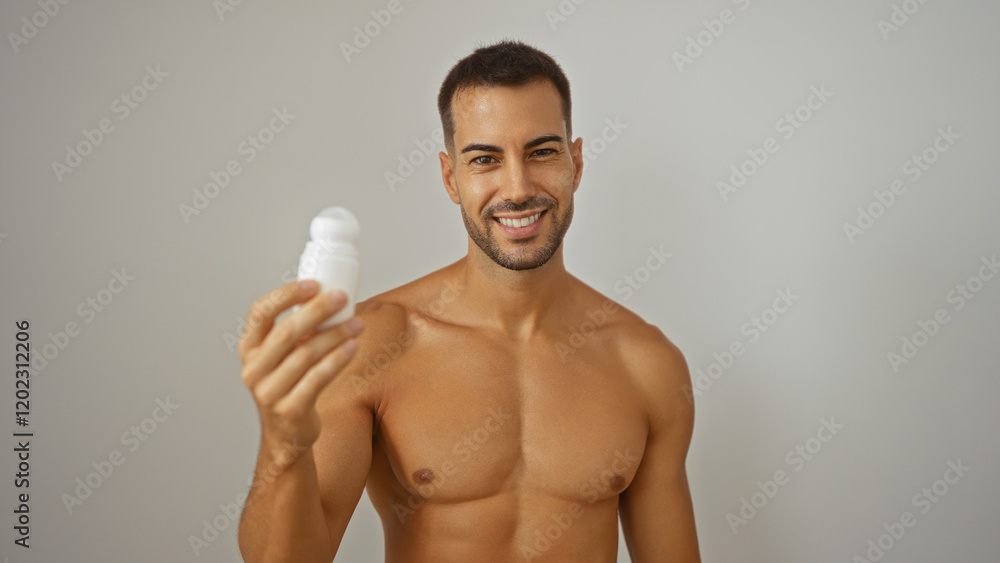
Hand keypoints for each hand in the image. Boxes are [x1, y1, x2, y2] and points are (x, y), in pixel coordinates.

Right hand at [238, 280, 363, 449]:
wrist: (286, 435)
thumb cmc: (290, 385)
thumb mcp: (282, 357)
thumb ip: (296, 331)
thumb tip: (331, 296)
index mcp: (249, 349)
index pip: (260, 312)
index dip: (286, 295)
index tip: (313, 284)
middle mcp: (254, 369)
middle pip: (286, 332)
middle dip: (317, 311)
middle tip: (341, 298)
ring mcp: (269, 392)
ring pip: (305, 355)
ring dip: (335, 335)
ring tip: (356, 324)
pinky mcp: (289, 410)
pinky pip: (317, 379)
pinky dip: (337, 360)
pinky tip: (353, 347)